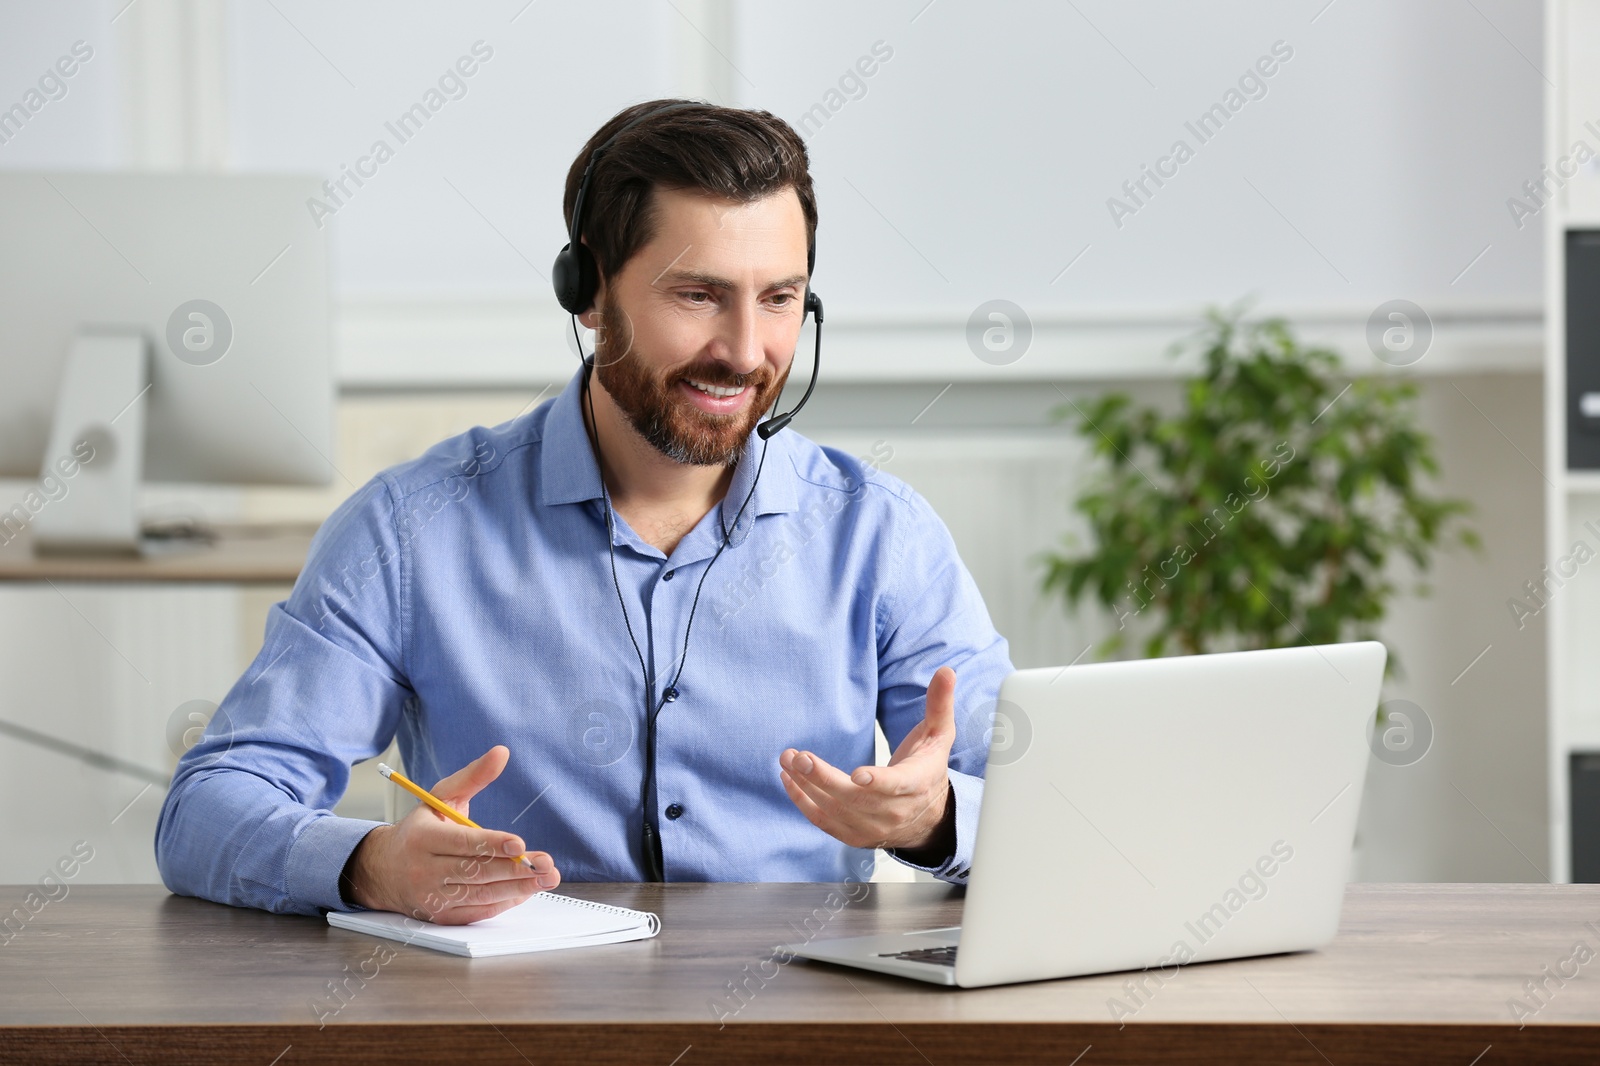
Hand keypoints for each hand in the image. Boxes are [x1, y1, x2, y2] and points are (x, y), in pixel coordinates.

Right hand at [341, 745, 559, 924]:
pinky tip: (526, 891)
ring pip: (481, 895)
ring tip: (547, 878)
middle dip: (515, 869)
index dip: (492, 844)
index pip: (462, 843)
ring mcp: (432, 897)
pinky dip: (504, 902)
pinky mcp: (441, 916)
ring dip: (517, 888)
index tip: (519, 844)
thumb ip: (473, 776)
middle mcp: (425, 870)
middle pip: (476, 872)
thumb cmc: (420, 830)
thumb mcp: (441, 797)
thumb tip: (502, 753)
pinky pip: (478, 912)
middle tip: (547, 864)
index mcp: (423, 838)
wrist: (383, 870)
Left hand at [779, 665, 957, 853]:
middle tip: (798, 758)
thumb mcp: (939, 735)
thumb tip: (946, 671)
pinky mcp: (854, 836)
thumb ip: (939, 703)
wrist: (929, 817)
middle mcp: (894, 811)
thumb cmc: (928, 768)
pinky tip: (788, 780)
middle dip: (823, 778)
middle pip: (855, 799)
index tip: (857, 775)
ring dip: (807, 787)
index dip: (878, 782)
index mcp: (916, 784)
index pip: (897, 786)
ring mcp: (873, 827)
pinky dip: (803, 802)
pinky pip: (824, 822)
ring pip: (835, 810)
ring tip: (787, 761)